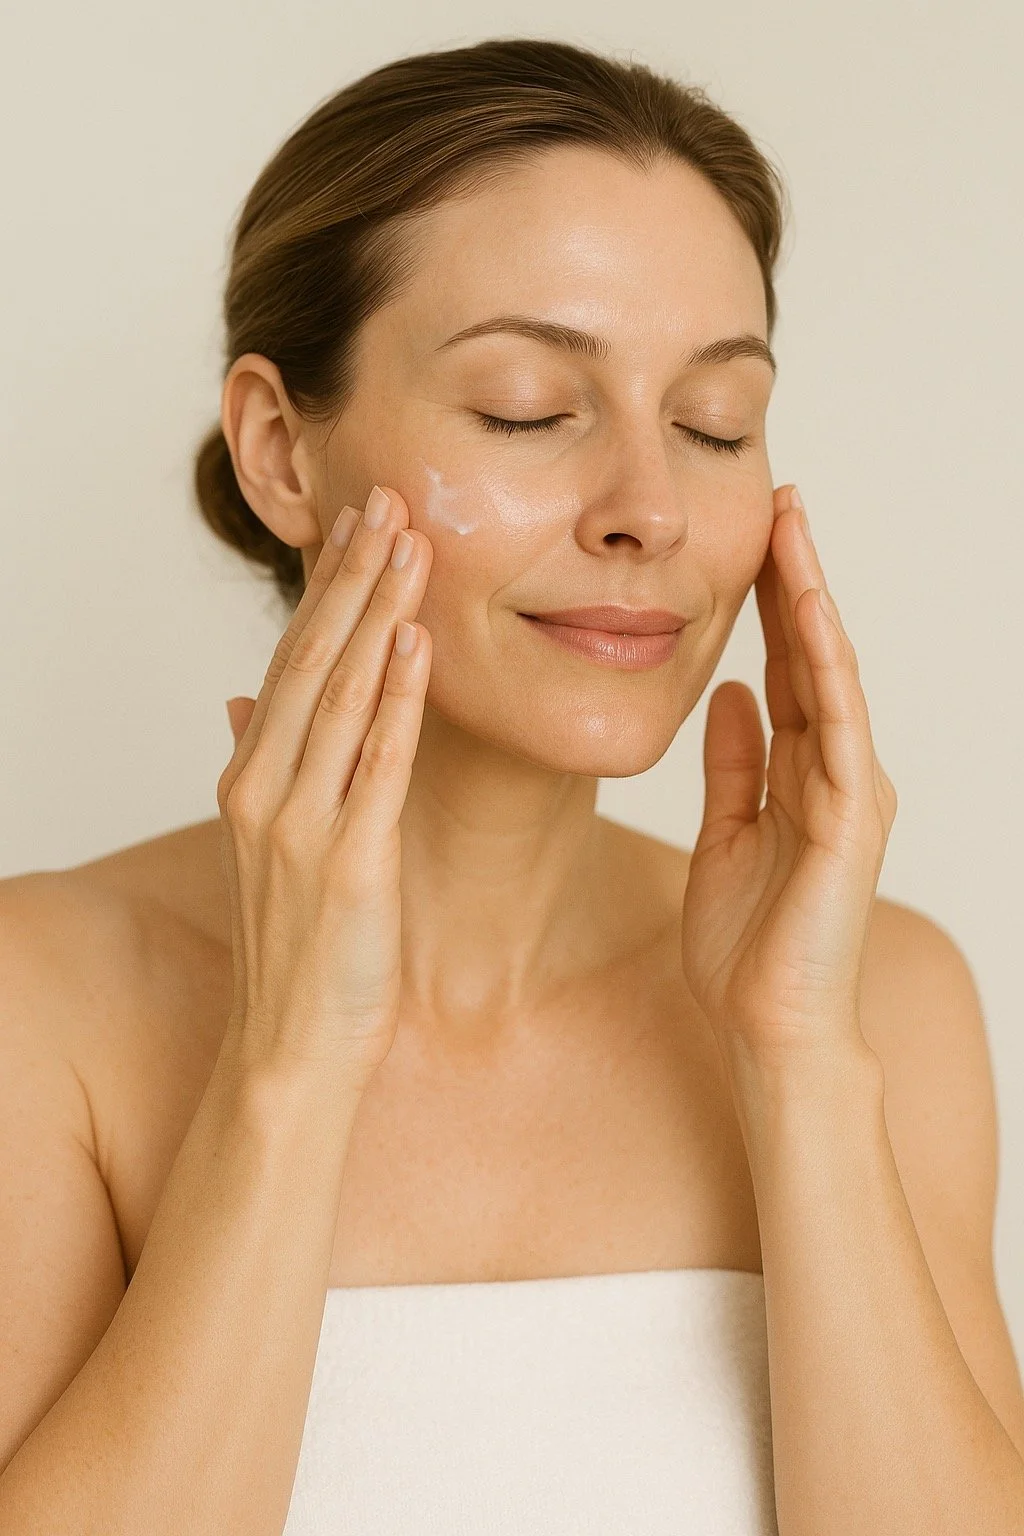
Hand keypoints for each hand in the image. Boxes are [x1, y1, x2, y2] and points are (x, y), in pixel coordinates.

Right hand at [216, 485, 432, 1089]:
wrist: (291, 1047)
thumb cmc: (298, 947)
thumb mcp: (271, 846)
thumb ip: (263, 762)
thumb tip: (247, 695)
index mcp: (252, 777)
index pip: (294, 661)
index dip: (327, 589)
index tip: (358, 525)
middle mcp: (265, 788)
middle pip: (314, 660)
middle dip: (353, 576)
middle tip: (389, 500)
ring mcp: (301, 824)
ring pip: (342, 696)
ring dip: (377, 615)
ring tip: (410, 545)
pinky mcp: (347, 863)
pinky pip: (376, 765)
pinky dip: (398, 702)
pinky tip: (418, 645)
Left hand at [679, 484, 897, 1065]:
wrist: (770, 1024)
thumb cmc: (749, 942)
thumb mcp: (727, 833)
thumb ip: (735, 765)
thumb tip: (727, 694)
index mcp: (802, 773)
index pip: (786, 668)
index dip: (769, 601)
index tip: (749, 536)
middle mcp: (835, 771)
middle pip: (813, 656)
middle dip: (794, 577)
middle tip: (777, 500)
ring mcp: (850, 792)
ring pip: (833, 676)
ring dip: (811, 601)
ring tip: (792, 530)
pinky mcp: (852, 821)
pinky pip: (839, 729)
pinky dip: (825, 670)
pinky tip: (807, 616)